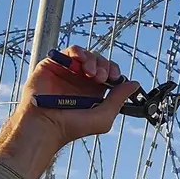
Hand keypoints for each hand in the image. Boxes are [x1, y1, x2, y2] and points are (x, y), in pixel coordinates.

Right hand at [0, 46, 141, 178]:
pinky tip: (81, 60)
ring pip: (86, 55)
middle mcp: (80, 80)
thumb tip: (134, 84)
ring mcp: (67, 71)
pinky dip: (78, 52)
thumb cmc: (71, 127)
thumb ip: (119, 100)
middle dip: (104, 66)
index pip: (108, 73)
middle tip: (101, 77)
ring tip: (90, 72)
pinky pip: (70, 51)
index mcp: (93, 91)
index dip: (114, 72)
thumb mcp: (103, 117)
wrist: (45, 125)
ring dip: (93, 60)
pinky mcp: (54, 65)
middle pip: (99, 61)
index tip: (115, 77)